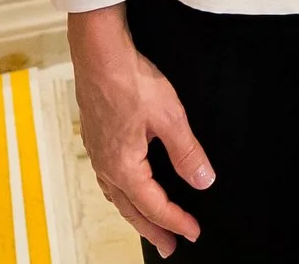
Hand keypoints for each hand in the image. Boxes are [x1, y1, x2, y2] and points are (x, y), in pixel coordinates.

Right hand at [67, 5, 213, 255]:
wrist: (99, 53)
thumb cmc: (130, 80)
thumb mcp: (170, 117)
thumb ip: (187, 153)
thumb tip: (203, 180)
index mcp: (123, 167)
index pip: (154, 206)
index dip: (177, 221)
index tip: (194, 232)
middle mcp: (106, 166)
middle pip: (131, 209)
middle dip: (153, 230)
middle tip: (169, 247)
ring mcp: (97, 152)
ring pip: (117, 196)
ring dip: (136, 213)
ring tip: (150, 226)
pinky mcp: (96, 138)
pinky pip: (109, 178)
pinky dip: (122, 192)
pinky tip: (128, 186)